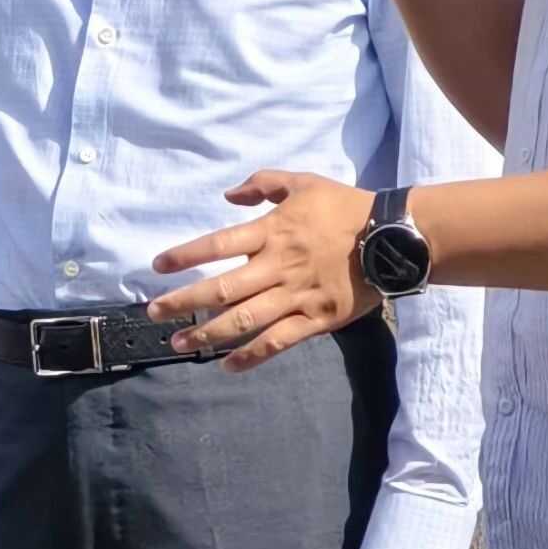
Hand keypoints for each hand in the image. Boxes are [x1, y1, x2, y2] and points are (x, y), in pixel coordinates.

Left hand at [150, 171, 378, 368]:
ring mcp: (297, 296)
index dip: (185, 255)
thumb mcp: (303, 183)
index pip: (218, 244)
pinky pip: (279, 341)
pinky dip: (251, 356)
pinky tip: (227, 365)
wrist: (395, 237)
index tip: (157, 265)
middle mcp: (278, 266)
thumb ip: (263, 183)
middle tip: (153, 312)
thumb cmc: (346, 207)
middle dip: (184, 301)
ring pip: (244, 320)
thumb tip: (228, 194)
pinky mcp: (317, 320)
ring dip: (208, 333)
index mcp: (272, 232)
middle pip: (221, 288)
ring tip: (179, 342)